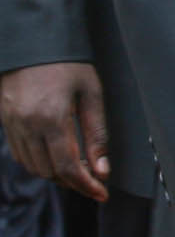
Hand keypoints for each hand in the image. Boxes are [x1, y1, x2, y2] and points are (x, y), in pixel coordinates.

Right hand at [0, 62, 108, 200]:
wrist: (33, 42)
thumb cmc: (68, 64)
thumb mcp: (91, 93)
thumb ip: (97, 133)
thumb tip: (102, 169)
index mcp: (51, 118)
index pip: (68, 167)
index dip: (86, 185)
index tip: (102, 194)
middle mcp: (26, 126)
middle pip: (49, 171)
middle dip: (73, 182)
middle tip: (94, 182)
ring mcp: (11, 125)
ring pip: (32, 166)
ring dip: (55, 174)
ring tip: (78, 171)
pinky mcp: (4, 122)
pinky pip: (20, 154)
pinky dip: (38, 162)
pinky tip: (55, 158)